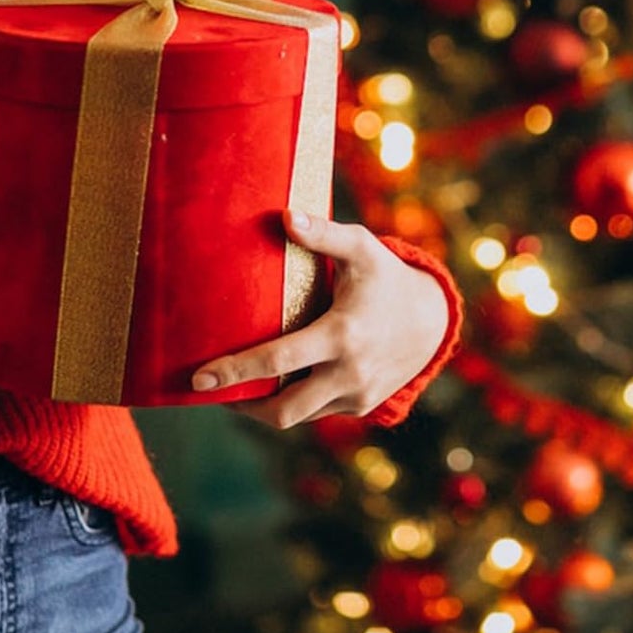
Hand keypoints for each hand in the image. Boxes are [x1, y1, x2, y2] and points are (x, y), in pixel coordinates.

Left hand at [191, 210, 449, 427]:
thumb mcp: (361, 248)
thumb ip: (323, 234)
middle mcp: (349, 373)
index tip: (199, 378)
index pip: (278, 362)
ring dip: (260, 407)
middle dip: (240, 404)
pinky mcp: (361, 405)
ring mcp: (356, 395)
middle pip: (284, 409)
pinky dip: (288, 404)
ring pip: (296, 416)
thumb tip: (285, 216)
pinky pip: (315, 412)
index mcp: (342, 335)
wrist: (433, 319)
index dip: (235, 372)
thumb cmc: (387, 277)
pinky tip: (264, 386)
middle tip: (203, 390)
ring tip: (227, 387)